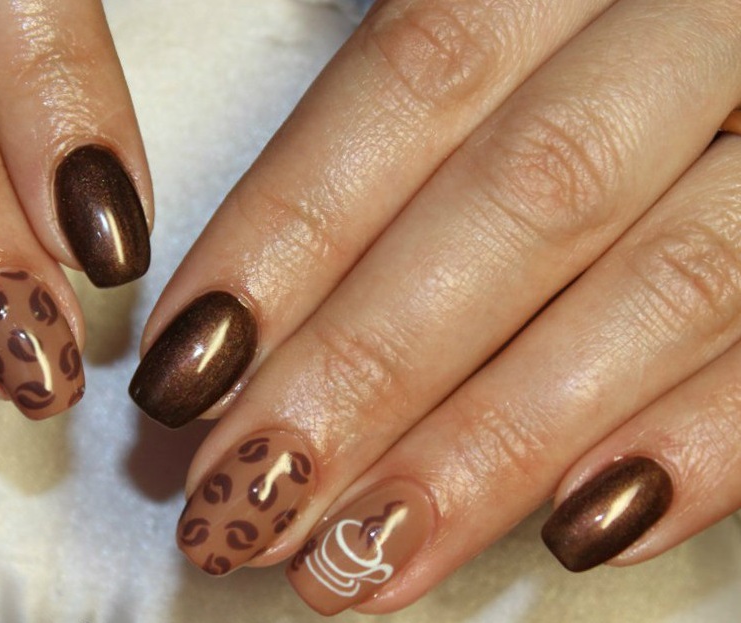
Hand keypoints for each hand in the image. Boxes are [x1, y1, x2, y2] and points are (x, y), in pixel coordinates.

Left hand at [129, 0, 740, 613]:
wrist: (732, 31)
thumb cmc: (593, 46)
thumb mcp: (506, 32)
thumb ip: (394, 135)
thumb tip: (233, 324)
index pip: (416, 75)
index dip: (290, 230)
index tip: (187, 369)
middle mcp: (696, 22)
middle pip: (527, 195)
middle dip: (373, 367)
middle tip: (251, 497)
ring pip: (668, 283)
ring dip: (498, 443)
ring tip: (367, 557)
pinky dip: (701, 449)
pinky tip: (575, 531)